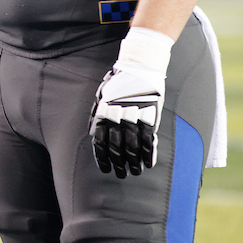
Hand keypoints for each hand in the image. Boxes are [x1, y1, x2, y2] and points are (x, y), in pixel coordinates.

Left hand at [88, 60, 164, 177]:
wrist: (139, 67)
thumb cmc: (118, 83)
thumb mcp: (101, 96)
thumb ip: (97, 115)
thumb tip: (93, 134)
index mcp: (103, 113)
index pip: (100, 142)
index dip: (102, 158)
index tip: (105, 169)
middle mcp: (117, 117)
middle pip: (116, 147)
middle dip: (118, 164)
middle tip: (121, 174)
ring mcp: (134, 118)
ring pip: (133, 147)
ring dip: (134, 163)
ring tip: (135, 172)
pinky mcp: (150, 116)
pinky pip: (148, 140)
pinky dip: (148, 154)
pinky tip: (148, 164)